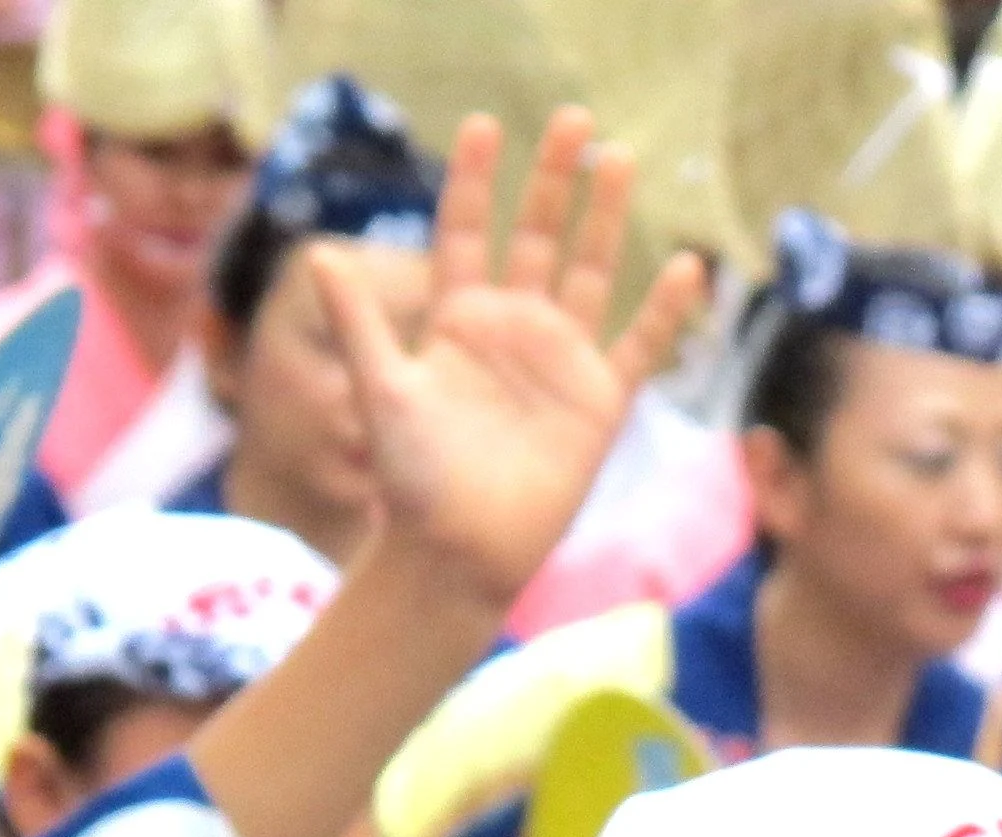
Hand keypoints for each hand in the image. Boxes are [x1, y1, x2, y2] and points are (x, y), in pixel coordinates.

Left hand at [317, 107, 707, 620]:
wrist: (460, 552)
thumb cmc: (412, 480)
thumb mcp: (381, 390)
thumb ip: (359, 321)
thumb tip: (318, 253)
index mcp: (456, 319)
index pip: (467, 232)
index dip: (475, 181)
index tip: (485, 126)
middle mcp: (511, 329)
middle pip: (535, 235)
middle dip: (553, 179)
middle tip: (573, 119)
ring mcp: (558, 361)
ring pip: (588, 272)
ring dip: (605, 219)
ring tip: (620, 160)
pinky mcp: (599, 401)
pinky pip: (639, 345)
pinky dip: (662, 310)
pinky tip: (683, 266)